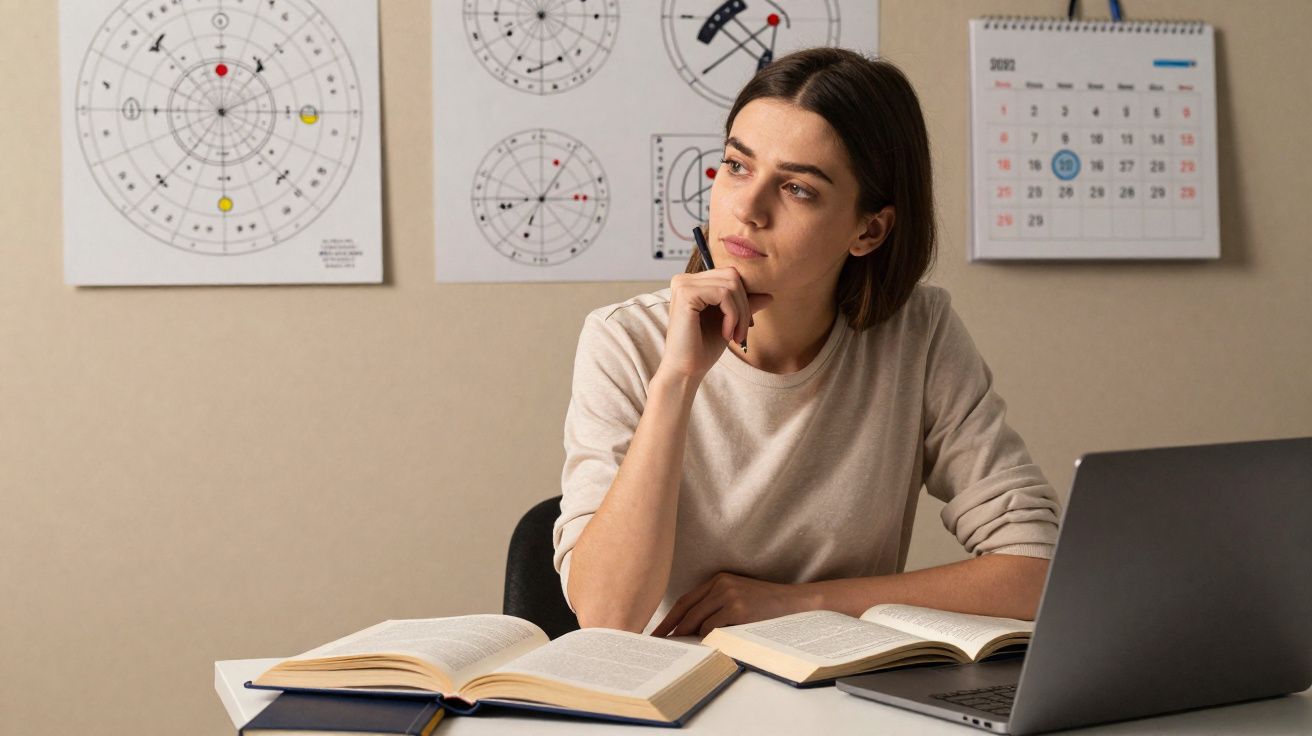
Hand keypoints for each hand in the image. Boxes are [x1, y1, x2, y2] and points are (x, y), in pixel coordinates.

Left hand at [650, 572, 819, 637]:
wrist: (796, 603)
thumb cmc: (767, 606)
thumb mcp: (739, 597)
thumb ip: (716, 606)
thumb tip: (689, 630)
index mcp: (719, 579)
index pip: (686, 600)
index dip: (669, 617)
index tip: (656, 632)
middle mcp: (721, 584)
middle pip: (687, 610)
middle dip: (672, 629)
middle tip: (660, 644)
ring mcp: (730, 595)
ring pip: (698, 621)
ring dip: (690, 637)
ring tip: (682, 650)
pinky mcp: (738, 608)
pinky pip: (713, 628)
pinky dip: (707, 639)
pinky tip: (704, 647)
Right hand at [660, 268, 772, 382]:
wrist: (686, 370)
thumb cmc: (703, 348)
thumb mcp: (729, 322)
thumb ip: (744, 305)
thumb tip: (768, 295)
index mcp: (692, 283)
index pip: (730, 275)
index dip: (744, 298)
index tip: (744, 326)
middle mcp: (684, 279)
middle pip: (732, 276)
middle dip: (744, 306)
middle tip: (741, 333)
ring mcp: (683, 284)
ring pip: (731, 285)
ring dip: (740, 314)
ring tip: (735, 336)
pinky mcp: (686, 294)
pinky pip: (723, 294)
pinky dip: (732, 316)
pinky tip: (726, 334)